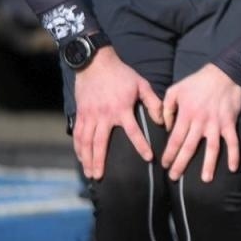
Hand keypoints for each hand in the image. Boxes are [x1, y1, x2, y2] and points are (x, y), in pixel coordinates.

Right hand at [71, 46, 162, 179]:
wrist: (95, 63)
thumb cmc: (122, 74)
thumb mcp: (142, 85)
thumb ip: (154, 102)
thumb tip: (163, 120)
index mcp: (121, 109)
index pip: (133, 132)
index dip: (141, 145)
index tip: (148, 158)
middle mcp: (103, 115)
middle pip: (100, 143)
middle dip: (100, 161)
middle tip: (100, 177)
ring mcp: (89, 115)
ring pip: (86, 142)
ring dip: (87, 159)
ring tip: (90, 173)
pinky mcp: (80, 113)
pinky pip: (77, 134)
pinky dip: (78, 148)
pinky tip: (81, 158)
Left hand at [160, 64, 240, 181]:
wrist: (224, 74)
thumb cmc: (198, 82)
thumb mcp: (175, 90)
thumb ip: (166, 108)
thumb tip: (165, 126)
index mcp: (186, 115)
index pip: (175, 139)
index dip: (169, 154)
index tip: (164, 165)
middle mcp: (200, 123)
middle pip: (189, 148)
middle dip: (180, 164)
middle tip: (174, 177)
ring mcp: (216, 124)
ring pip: (211, 149)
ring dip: (208, 165)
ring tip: (205, 179)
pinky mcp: (229, 124)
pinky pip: (232, 142)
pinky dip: (234, 155)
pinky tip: (233, 168)